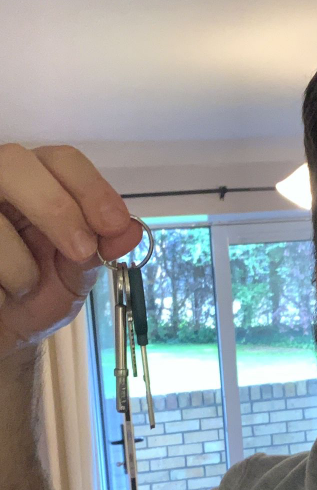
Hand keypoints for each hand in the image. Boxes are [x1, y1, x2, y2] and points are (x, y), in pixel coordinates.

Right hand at [0, 144, 142, 360]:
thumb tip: (131, 231)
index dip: (90, 187)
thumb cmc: (34, 297)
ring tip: (23, 288)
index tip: (113, 224)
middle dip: (55, 207)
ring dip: (20, 265)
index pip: (62, 159)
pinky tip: (1, 296)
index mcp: (35, 183)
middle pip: (16, 163)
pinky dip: (0, 290)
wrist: (3, 330)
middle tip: (79, 251)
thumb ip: (100, 250)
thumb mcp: (74, 275)